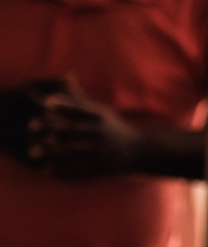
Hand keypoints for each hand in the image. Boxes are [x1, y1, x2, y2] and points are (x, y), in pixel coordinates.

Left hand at [28, 85, 144, 177]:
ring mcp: (99, 151)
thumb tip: (66, 76)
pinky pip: (76, 169)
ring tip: (31, 152)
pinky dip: (60, 170)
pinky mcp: (98, 167)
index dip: (63, 105)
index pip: (80, 108)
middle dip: (50, 128)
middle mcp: (100, 133)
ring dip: (50, 151)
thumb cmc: (113, 127)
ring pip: (71, 151)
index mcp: (100, 117)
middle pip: (72, 130)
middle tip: (30, 126)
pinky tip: (46, 169)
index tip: (45, 103)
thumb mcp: (100, 110)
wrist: (138, 149)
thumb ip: (80, 97)